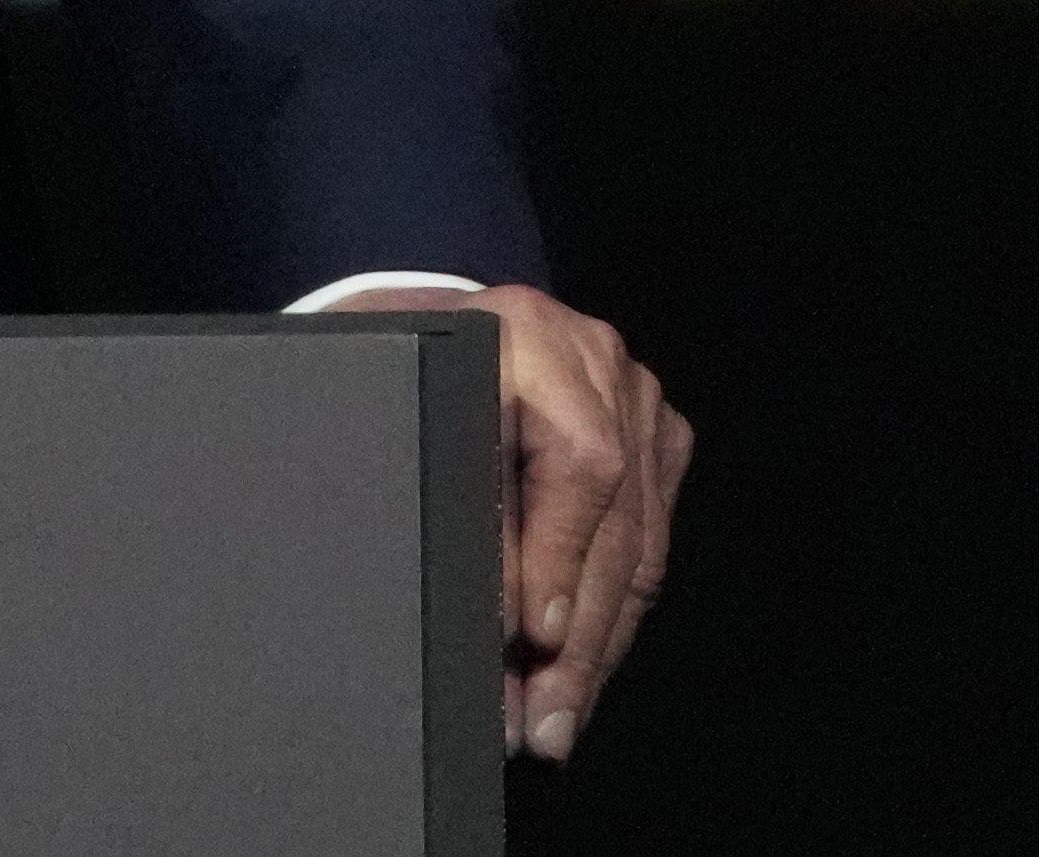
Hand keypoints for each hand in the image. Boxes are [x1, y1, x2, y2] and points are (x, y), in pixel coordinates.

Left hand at [322, 280, 686, 761]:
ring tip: (558, 719)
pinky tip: (581, 672)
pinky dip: (612, 618)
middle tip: (538, 721)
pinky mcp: (654, 435)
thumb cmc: (388, 364)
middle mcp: (589, 358)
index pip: (568, 465)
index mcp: (520, 333)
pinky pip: (650, 547)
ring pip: (638, 549)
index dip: (550, 560)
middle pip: (611, 521)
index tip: (524, 639)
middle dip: (572, 639)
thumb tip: (461, 614)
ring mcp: (631, 395)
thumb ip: (425, 482)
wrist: (424, 317)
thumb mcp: (385, 405)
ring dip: (595, 648)